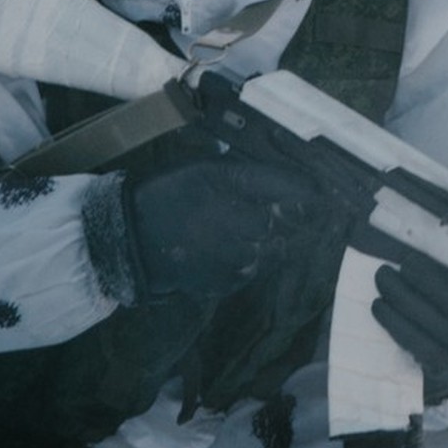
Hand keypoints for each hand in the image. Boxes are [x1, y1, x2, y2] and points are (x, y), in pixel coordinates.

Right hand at [122, 156, 334, 298]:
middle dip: (270, 222)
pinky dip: (241, 266)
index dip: (304, 188)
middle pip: (275, 224)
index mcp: (229, 183)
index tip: (320, 191)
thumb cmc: (163, 195)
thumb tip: (274, 176)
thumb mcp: (198, 168)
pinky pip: (246, 273)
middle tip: (254, 218)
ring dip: (256, 246)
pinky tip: (219, 255)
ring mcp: (230, 253)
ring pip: (263, 252)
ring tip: (229, 238)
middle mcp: (236, 218)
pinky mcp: (221, 280)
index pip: (282, 184)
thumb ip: (236, 172)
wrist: (128, 237)